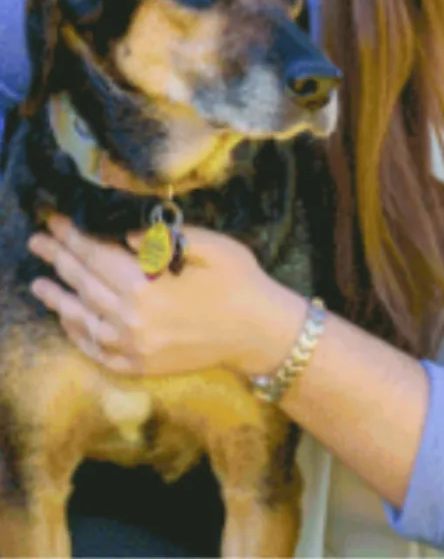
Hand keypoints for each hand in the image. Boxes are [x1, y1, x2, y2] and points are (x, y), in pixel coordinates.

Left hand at [27, 215, 297, 376]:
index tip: (54, 221)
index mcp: (147, 286)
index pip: (97, 255)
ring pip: (83, 319)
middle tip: (38, 241)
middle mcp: (132, 320)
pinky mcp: (140, 367)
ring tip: (39, 282)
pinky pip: (96, 351)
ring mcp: (133, 348)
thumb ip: (165, 239)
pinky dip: (78, 334)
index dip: (72, 236)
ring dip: (58, 298)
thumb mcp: (212, 245)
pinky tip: (69, 320)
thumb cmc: (240, 280)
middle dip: (58, 259)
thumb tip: (125, 236)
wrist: (260, 332)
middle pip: (84, 284)